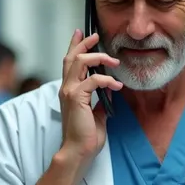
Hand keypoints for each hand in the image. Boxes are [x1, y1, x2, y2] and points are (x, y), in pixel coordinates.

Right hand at [58, 30, 122, 159]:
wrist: (79, 151)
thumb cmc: (86, 136)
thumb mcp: (97, 114)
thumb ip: (101, 100)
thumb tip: (111, 91)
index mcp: (70, 90)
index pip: (70, 63)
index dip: (75, 46)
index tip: (82, 33)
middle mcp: (66, 88)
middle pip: (72, 57)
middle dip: (84, 43)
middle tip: (96, 35)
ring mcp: (69, 92)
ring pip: (80, 62)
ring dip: (98, 57)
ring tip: (114, 61)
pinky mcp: (76, 98)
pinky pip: (94, 81)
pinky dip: (107, 81)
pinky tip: (117, 87)